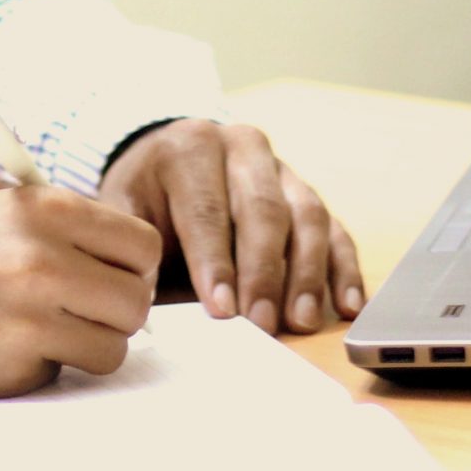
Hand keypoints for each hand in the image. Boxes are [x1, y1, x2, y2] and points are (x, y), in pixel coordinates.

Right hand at [0, 186, 160, 397]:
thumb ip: (59, 232)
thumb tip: (125, 266)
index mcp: (45, 210)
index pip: (141, 244)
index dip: (131, 269)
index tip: (108, 280)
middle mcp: (46, 258)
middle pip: (136, 301)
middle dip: (116, 315)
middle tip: (81, 316)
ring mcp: (31, 315)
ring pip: (113, 348)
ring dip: (86, 348)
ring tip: (40, 334)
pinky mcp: (13, 365)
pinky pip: (61, 374)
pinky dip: (39, 369)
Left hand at [97, 120, 365, 336]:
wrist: (169, 158)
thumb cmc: (147, 196)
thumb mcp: (126, 208)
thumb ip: (135, 246)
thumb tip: (143, 299)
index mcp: (191, 147)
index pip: (207, 209)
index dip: (216, 262)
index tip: (223, 310)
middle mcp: (243, 148)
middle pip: (263, 210)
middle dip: (264, 273)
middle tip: (263, 323)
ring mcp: (282, 168)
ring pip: (307, 216)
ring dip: (308, 273)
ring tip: (302, 320)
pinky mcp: (307, 192)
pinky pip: (334, 227)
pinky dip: (343, 267)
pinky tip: (345, 304)